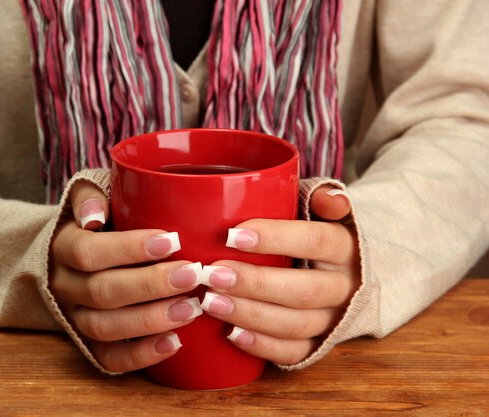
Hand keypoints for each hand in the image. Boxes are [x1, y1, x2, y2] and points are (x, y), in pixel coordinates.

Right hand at [49, 181, 203, 372]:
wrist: (71, 255)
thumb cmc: (98, 221)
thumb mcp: (89, 195)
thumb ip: (89, 195)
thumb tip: (93, 214)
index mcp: (62, 247)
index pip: (88, 252)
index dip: (129, 249)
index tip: (172, 240)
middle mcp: (64, 285)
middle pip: (101, 292)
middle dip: (150, 285)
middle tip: (193, 274)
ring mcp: (74, 317)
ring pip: (104, 328)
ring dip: (150, 321)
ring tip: (192, 309)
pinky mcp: (88, 342)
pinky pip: (108, 358)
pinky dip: (140, 356)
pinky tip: (175, 342)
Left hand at [199, 186, 359, 364]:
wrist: (348, 270)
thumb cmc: (315, 230)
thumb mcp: (319, 207)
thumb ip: (321, 196)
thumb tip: (333, 201)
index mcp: (346, 247)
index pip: (315, 241)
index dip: (275, 238)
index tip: (232, 236)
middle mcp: (345, 286)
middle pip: (303, 290)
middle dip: (254, 284)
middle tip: (211, 275)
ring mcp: (334, 319)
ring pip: (296, 324)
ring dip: (251, 315)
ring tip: (210, 303)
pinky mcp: (321, 343)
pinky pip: (295, 352)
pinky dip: (263, 346)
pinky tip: (231, 334)